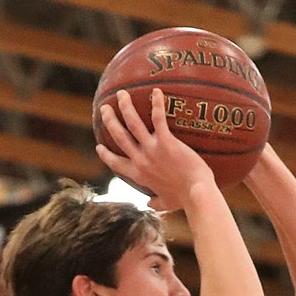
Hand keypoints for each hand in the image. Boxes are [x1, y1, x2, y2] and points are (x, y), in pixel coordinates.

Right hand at [96, 87, 214, 212]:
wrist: (196, 194)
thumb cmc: (184, 199)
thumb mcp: (166, 203)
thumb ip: (156, 202)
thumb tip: (151, 204)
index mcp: (139, 174)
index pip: (116, 164)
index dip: (106, 156)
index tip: (98, 147)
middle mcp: (141, 160)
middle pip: (119, 137)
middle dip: (109, 121)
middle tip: (104, 109)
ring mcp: (152, 150)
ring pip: (132, 124)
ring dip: (125, 107)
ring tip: (121, 94)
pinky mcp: (166, 142)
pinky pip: (158, 118)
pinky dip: (157, 103)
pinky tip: (156, 90)